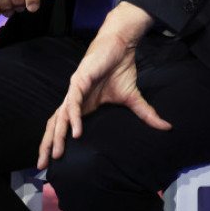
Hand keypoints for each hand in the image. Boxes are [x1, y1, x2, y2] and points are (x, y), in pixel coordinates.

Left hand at [36, 2, 170, 169]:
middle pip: (55, 125)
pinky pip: (73, 103)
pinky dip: (74, 118)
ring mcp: (74, 91)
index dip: (56, 142)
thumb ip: (145, 114)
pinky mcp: (79, 81)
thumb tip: (166, 127)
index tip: (52, 162)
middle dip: (48, 145)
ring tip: (56, 154)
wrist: (121, 44)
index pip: (64, 127)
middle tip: (43, 166)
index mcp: (83, 105)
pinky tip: (76, 132)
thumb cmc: (121, 68)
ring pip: (60, 117)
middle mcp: (74, 100)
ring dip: (56, 136)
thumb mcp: (133, 97)